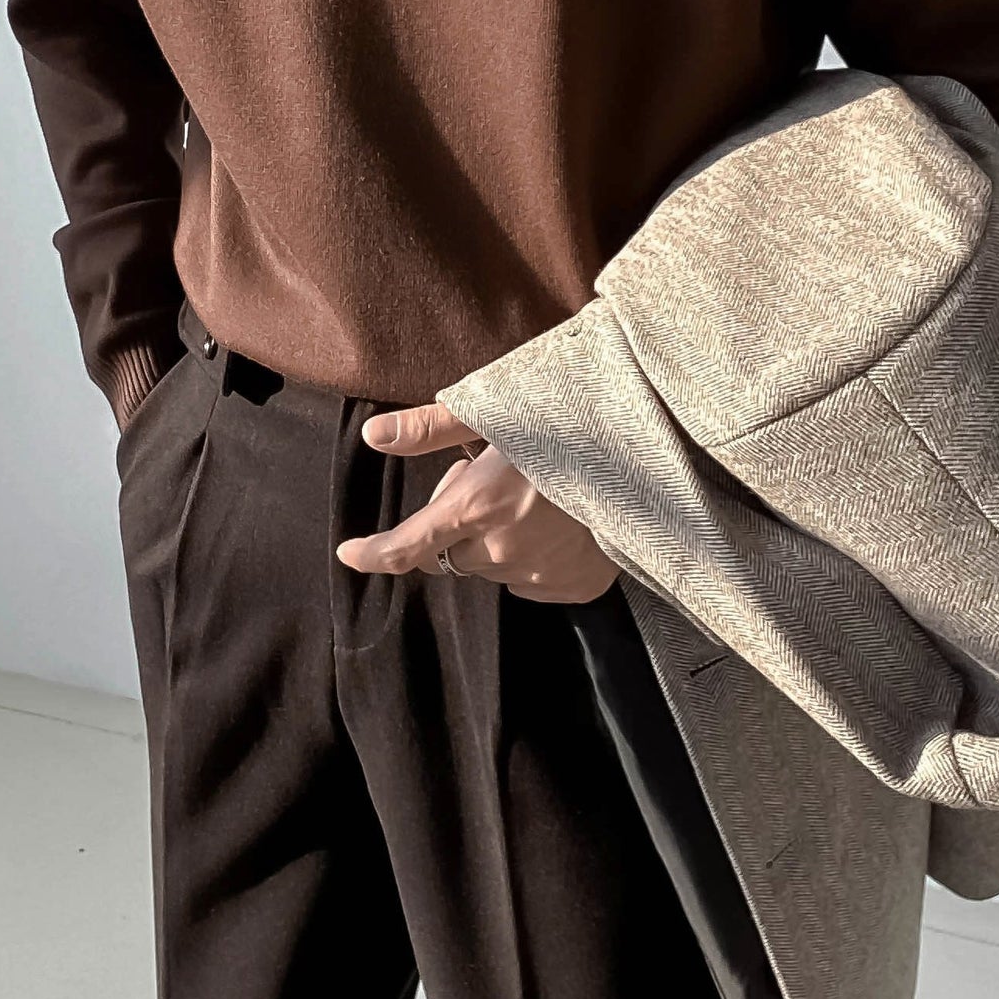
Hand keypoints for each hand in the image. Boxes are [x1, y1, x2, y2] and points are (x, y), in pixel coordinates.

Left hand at [336, 401, 618, 604]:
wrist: (647, 450)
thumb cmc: (567, 421)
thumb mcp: (495, 411)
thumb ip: (430, 428)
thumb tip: (373, 435)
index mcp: (476, 508)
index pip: (408, 548)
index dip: (373, 554)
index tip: (351, 554)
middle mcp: (503, 550)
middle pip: (452, 556)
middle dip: (456, 527)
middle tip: (489, 482)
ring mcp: (541, 575)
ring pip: (493, 567)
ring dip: (496, 541)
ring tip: (532, 497)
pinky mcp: (574, 587)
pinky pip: (533, 581)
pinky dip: (534, 557)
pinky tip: (558, 523)